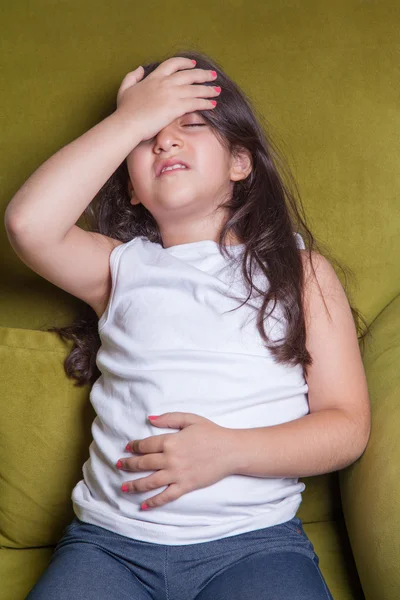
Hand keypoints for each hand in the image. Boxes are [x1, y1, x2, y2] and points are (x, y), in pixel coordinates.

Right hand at [115, 56, 219, 141]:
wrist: (128, 123)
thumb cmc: (125, 110)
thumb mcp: (125, 89)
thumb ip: (132, 76)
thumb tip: (140, 68)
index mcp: (154, 78)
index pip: (172, 64)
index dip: (185, 63)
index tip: (193, 64)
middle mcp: (165, 83)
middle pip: (189, 74)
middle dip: (203, 74)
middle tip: (213, 75)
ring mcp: (171, 94)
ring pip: (195, 89)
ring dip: (208, 89)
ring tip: (217, 90)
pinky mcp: (175, 107)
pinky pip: (195, 103)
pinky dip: (205, 103)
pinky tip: (212, 104)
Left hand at [116, 412, 234, 509]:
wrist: (231, 450)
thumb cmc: (211, 432)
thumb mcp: (190, 419)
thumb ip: (169, 418)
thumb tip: (149, 419)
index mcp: (170, 441)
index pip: (145, 445)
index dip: (134, 446)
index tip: (127, 448)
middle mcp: (171, 459)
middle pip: (143, 463)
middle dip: (128, 465)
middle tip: (119, 465)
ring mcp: (177, 474)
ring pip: (150, 482)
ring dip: (134, 485)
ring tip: (123, 487)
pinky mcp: (185, 486)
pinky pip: (166, 496)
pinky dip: (153, 502)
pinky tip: (143, 506)